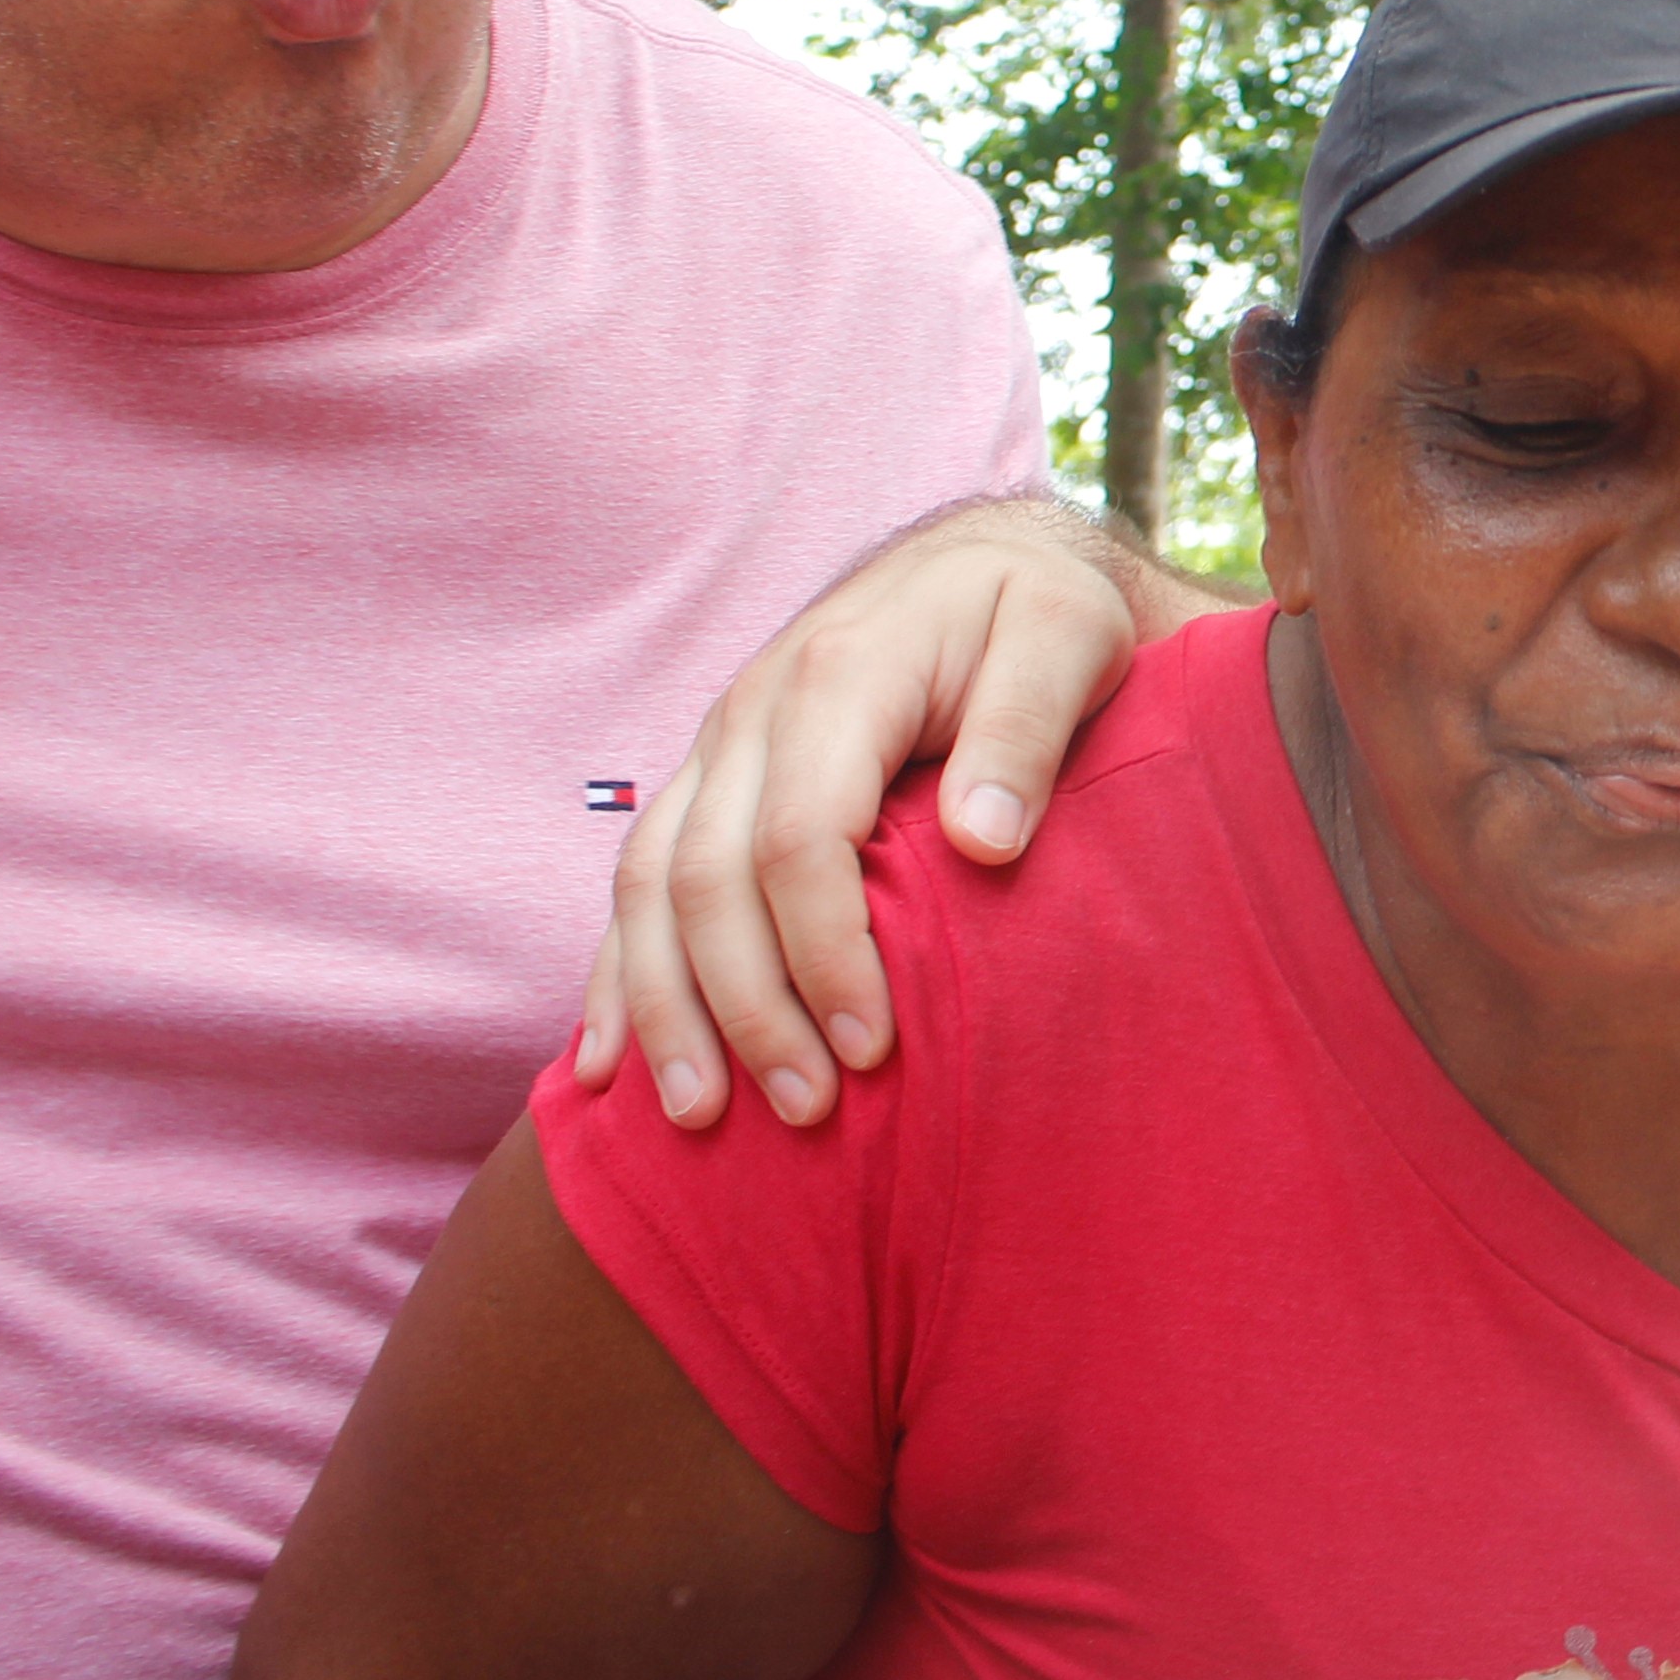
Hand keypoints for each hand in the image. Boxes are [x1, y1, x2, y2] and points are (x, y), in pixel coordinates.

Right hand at [573, 497, 1219, 1128]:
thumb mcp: (1069, 637)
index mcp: (839, 676)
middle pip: (709, 880)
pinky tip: (610, 1065)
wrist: (981, 561)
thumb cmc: (1038, 613)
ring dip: (665, 1010)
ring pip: (650, 888)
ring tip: (698, 1119)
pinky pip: (635, 882)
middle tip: (805, 1112)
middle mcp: (751, 712)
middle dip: (747, 1008)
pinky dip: (618, 976)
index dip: (826, 953)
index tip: (874, 1049)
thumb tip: (984, 843)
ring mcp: (715, 748)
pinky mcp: (705, 780)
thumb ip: (1027, 730)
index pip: (801, 839)